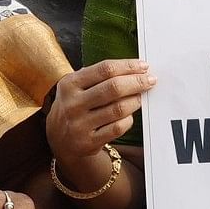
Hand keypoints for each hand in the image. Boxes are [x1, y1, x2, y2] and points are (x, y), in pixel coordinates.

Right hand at [47, 61, 152, 188]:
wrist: (59, 139)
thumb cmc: (74, 105)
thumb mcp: (76, 86)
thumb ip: (98, 75)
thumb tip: (134, 68)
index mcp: (69, 84)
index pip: (104, 69)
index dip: (128, 66)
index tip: (143, 66)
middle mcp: (73, 104)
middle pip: (113, 88)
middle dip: (137, 82)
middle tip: (150, 80)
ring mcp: (80, 124)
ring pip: (118, 109)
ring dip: (135, 101)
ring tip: (140, 97)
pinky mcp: (89, 142)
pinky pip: (118, 128)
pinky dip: (128, 119)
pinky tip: (129, 115)